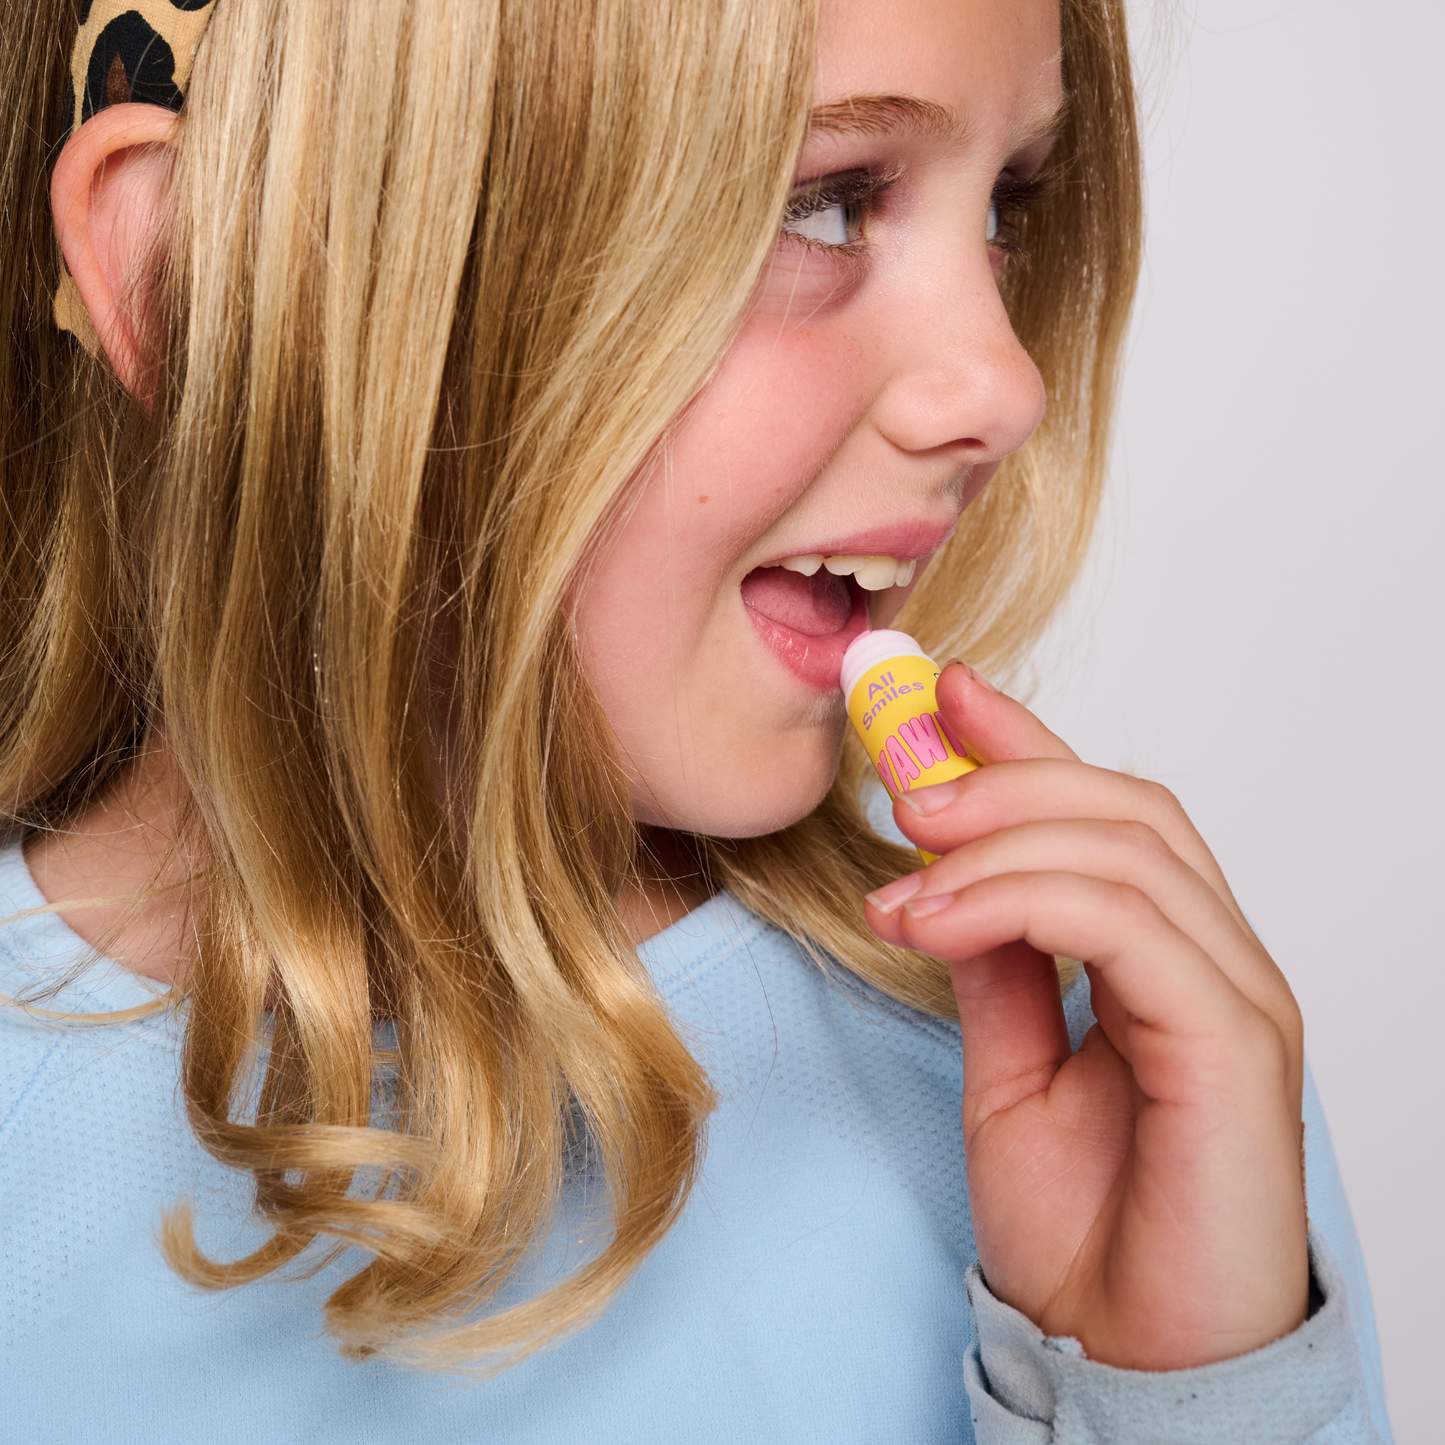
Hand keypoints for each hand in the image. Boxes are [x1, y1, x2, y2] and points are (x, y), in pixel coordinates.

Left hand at [864, 663, 1308, 1370]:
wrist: (1124, 1356)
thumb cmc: (1084, 1224)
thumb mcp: (1009, 1066)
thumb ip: (996, 963)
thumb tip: (944, 873)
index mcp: (1164, 957)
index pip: (1104, 811)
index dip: (1024, 740)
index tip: (936, 691)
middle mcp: (1213, 960)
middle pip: (1123, 807)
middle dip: (1004, 773)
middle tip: (903, 777)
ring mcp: (1234, 997)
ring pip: (1129, 850)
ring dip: (997, 840)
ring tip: (900, 874)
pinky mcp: (1234, 1048)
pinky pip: (1132, 928)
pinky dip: (1024, 899)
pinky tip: (936, 918)